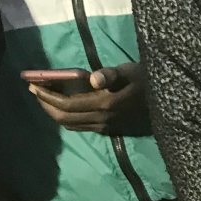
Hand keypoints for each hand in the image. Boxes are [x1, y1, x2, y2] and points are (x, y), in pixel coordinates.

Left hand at [29, 62, 149, 134]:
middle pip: (64, 118)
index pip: (67, 104)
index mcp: (105, 104)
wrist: (165, 98)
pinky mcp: (109, 129)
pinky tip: (64, 108)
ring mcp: (105, 126)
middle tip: (35, 91)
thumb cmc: (145, 79)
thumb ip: (111, 74)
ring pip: (70, 125)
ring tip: (45, 99)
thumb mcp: (130, 71)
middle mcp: (102, 119)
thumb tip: (92, 78)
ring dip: (54, 113)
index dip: (48, 96)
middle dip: (46, 105)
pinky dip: (66, 118)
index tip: (34, 85)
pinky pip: (80, 127)